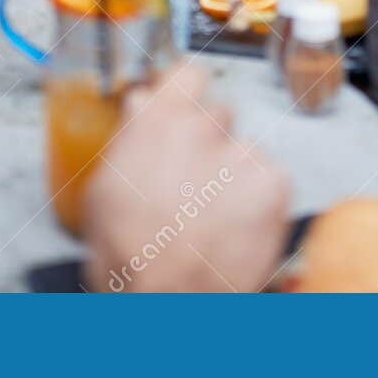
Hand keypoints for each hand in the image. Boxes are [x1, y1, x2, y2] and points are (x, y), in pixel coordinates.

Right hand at [83, 63, 290, 292]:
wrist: (163, 302)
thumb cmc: (126, 256)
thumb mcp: (104, 189)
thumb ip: (130, 136)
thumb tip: (141, 103)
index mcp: (157, 121)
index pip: (189, 74)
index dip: (190, 91)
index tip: (190, 104)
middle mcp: (202, 127)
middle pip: (220, 116)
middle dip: (211, 143)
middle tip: (196, 183)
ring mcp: (241, 154)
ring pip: (245, 151)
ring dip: (235, 175)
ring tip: (214, 215)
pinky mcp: (273, 183)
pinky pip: (271, 179)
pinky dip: (260, 201)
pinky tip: (236, 226)